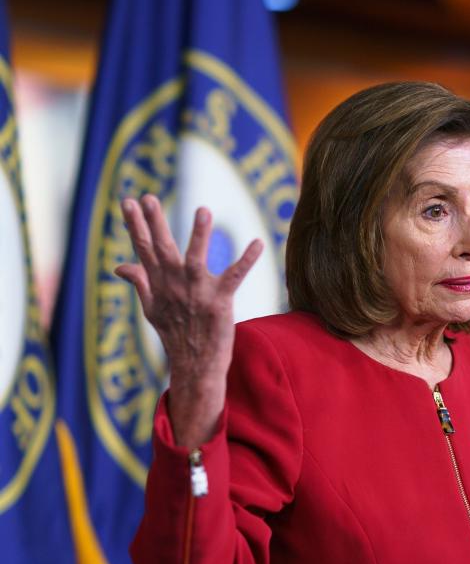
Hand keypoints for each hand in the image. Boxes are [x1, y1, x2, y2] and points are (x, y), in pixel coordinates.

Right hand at [114, 194, 262, 447]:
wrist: (195, 365)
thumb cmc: (175, 334)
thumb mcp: (151, 308)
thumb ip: (139, 282)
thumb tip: (119, 266)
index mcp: (159, 284)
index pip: (144, 249)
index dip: (136, 225)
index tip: (128, 201)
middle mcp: (175, 285)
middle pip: (162, 249)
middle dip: (155, 223)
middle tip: (148, 198)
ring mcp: (197, 293)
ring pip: (197, 259)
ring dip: (200, 235)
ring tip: (203, 209)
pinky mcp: (220, 302)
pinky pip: (234, 277)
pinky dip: (246, 260)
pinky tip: (257, 242)